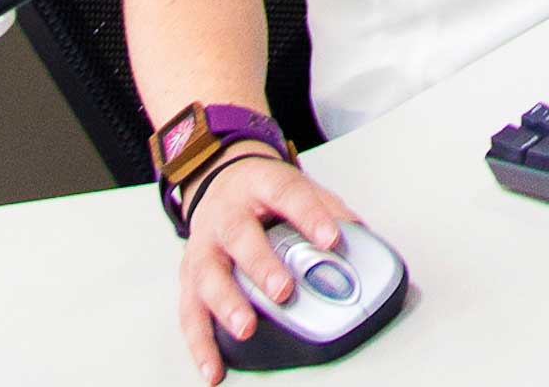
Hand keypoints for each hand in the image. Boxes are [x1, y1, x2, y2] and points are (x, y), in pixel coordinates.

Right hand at [171, 152, 355, 381]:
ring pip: (209, 275)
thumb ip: (326, 208)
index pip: (286, 194)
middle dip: (261, 266)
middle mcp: (226, 215)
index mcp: (259, 185)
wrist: (221, 181)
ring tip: (246, 328)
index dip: (310, 216)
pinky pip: (190, 312)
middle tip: (283, 290)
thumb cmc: (260, 193)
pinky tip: (214, 366)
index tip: (331, 239)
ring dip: (227, 304)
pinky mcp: (189, 277)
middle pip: (240, 237)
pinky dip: (201, 344)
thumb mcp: (293, 186)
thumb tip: (360, 236)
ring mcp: (204, 246)